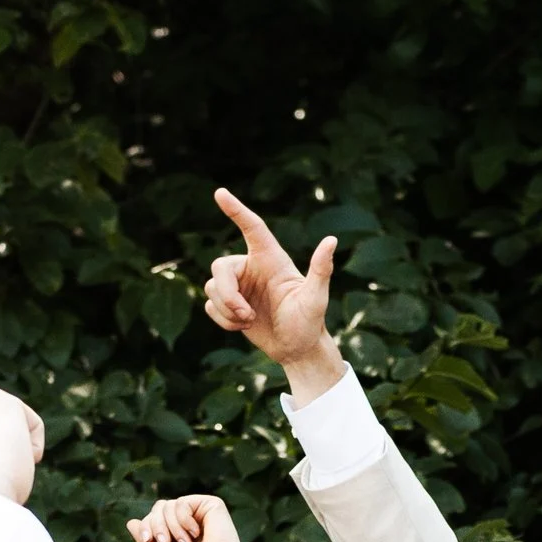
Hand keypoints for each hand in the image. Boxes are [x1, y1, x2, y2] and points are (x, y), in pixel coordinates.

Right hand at [203, 190, 342, 399]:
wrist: (297, 349)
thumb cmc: (310, 321)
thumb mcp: (316, 298)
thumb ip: (321, 269)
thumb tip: (331, 240)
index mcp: (271, 259)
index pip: (251, 227)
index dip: (236, 209)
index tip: (220, 193)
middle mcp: (251, 268)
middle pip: (219, 266)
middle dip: (227, 294)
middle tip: (246, 314)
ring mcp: (239, 286)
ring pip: (212, 288)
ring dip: (227, 310)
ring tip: (249, 321)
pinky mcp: (228, 305)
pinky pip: (209, 305)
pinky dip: (223, 321)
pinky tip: (242, 327)